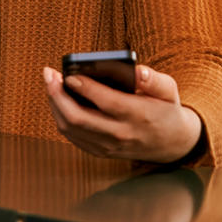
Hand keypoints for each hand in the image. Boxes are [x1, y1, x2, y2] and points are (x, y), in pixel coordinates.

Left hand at [43, 64, 203, 163]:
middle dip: (58, 94)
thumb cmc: (165, 109)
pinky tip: (57, 100)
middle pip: (79, 118)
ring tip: (50, 83)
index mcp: (139, 116)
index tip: (68, 73)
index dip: (84, 87)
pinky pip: (72, 136)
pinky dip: (60, 116)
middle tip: (49, 74)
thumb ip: (153, 79)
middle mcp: (121, 134)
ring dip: (55, 104)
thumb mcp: (169, 91)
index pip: (106, 102)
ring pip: (70, 128)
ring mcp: (109, 146)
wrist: (172, 143)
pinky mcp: (100, 151)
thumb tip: (136, 70)